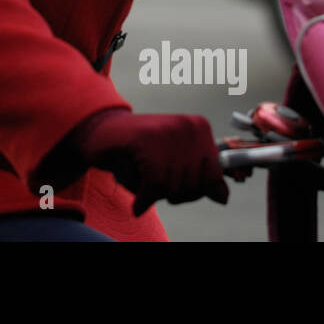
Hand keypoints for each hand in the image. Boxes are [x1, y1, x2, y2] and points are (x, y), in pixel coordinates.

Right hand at [75, 109, 229, 215]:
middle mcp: (189, 126)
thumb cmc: (138, 148)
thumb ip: (201, 175)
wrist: (99, 130)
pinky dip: (143, 197)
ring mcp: (168, 131)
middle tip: (151, 175)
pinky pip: (154, 186)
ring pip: (173, 188)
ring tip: (139, 170)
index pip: (214, 177)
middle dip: (171, 190)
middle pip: (194, 186)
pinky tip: (135, 192)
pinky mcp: (146, 141)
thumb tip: (223, 197)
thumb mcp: (175, 159)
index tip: (171, 177)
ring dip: (152, 192)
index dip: (193, 188)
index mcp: (200, 127)